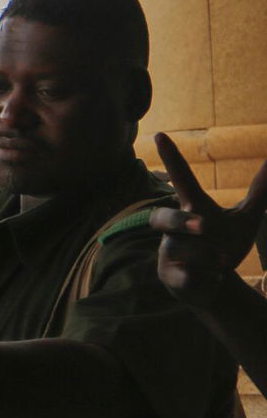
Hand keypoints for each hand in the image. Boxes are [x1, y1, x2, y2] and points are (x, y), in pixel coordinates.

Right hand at [151, 132, 266, 305]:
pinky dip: (202, 278)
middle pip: (163, 217)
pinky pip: (182, 275)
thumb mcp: (247, 218)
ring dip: (207, 255)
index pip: (181, 179)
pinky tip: (214, 280)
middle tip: (205, 226)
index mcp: (194, 208)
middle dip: (182, 221)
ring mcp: (170, 252)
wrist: (213, 283)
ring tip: (224, 262)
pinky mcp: (170, 276)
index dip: (171, 157)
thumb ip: (260, 191)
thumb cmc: (225, 243)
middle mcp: (176, 229)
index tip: (161, 134)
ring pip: (181, 249)